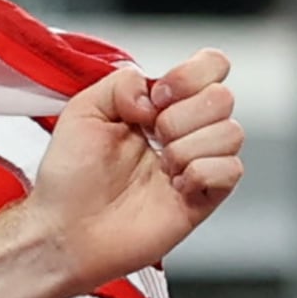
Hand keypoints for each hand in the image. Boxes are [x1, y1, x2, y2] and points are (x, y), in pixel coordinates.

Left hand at [27, 51, 242, 288]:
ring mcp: (196, 164)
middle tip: (150, 139)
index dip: (191, 75)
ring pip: (232, 133)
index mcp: (162, 105)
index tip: (156, 98)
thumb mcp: (84, 110)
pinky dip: (202, 173)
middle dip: (181, 116)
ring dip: (188, 147)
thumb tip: (156, 92)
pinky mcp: (203, 198)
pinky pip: (231, 171)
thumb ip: (123, 81)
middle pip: (223, 98)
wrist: (65, 231)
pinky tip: (175, 186)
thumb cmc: (70, 178)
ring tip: (160, 167)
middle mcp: (184, 131)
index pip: (211, 67)